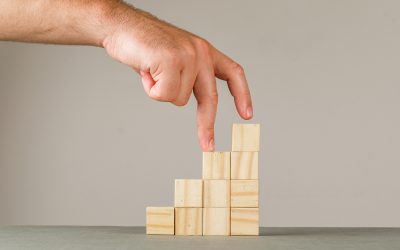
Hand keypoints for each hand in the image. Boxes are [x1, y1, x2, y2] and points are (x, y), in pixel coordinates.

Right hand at [102, 6, 252, 150]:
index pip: (233, 72)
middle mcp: (200, 51)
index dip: (242, 94)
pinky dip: (151, 89)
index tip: (247, 114)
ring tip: (150, 71)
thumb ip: (185, 77)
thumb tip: (185, 99)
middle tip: (207, 145)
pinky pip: (164, 94)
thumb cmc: (145, 44)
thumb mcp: (173, 59)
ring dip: (160, 91)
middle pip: (209, 97)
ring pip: (179, 99)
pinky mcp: (171, 59)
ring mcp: (187, 55)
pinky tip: (145, 71)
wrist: (121, 25)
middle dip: (206, 125)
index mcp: (204, 51)